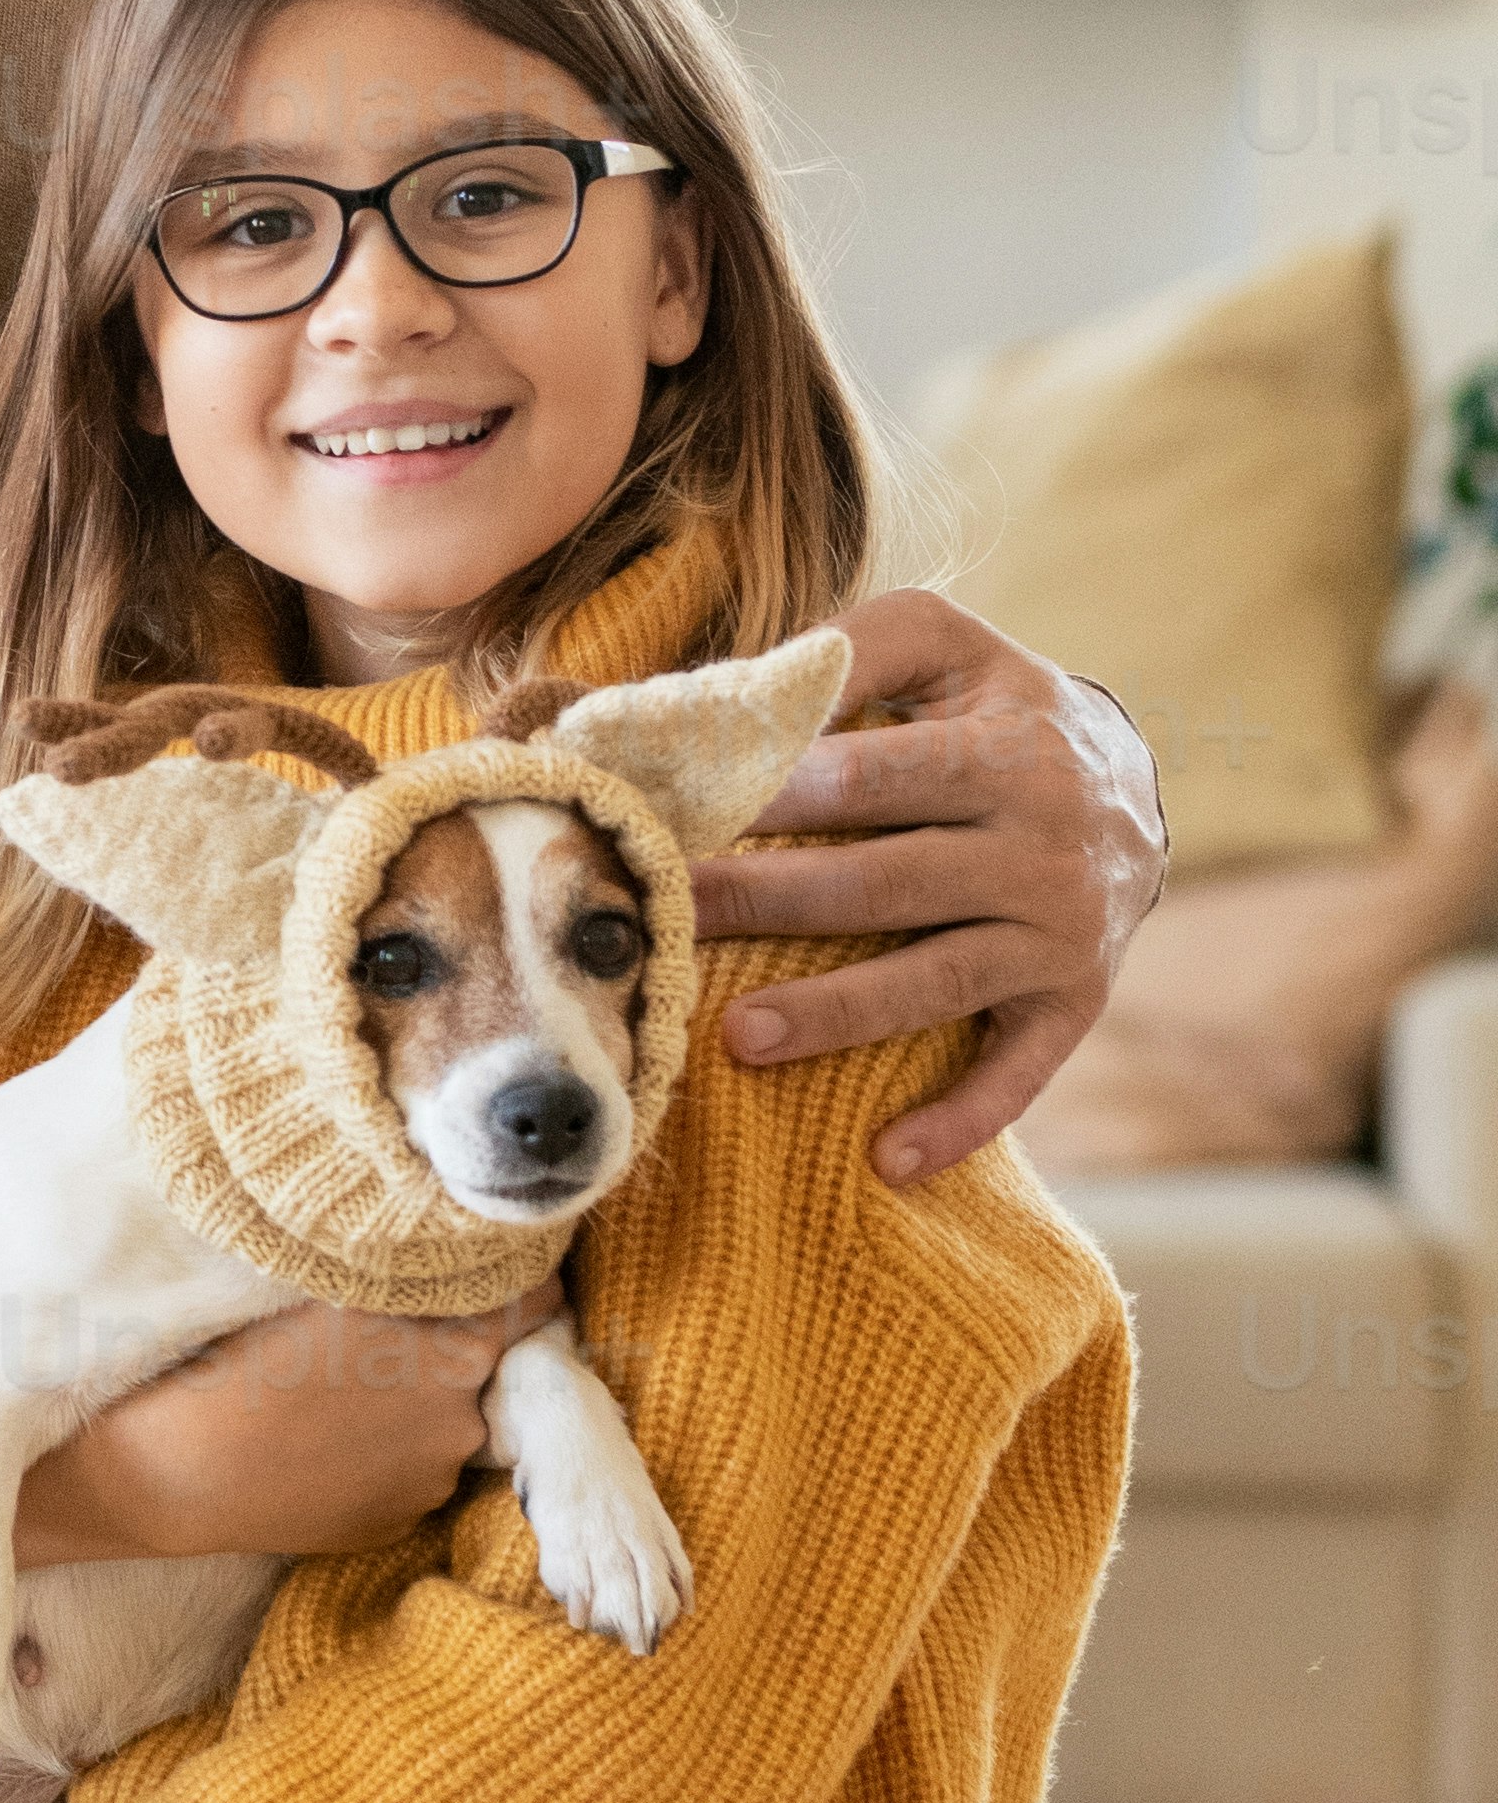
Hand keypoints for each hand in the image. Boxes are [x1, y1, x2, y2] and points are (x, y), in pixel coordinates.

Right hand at [16, 1287, 560, 1571]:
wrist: (176, 1469)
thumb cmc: (237, 1360)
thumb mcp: (326, 1292)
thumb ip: (407, 1278)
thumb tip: (459, 1257)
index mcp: (454, 1351)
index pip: (537, 1307)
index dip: (518, 1286)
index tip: (493, 1272)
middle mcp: (461, 1420)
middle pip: (486, 1370)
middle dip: (454, 1350)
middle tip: (388, 1333)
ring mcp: (431, 1480)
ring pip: (446, 1426)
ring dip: (417, 1408)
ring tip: (341, 1394)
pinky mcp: (397, 1523)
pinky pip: (410, 1474)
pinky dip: (384, 1456)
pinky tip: (326, 1442)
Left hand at [691, 582, 1162, 1178]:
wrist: (1135, 782)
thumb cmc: (994, 706)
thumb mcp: (942, 642)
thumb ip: (846, 649)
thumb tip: (718, 687)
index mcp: (1006, 747)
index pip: (871, 776)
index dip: (773, 794)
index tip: (679, 812)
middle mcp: (1044, 845)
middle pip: (886, 881)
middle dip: (767, 901)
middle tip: (666, 917)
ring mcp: (1061, 933)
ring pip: (935, 981)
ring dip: (836, 1014)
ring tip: (736, 1038)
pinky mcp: (1074, 1003)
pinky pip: (1019, 1073)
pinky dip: (959, 1122)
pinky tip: (885, 1160)